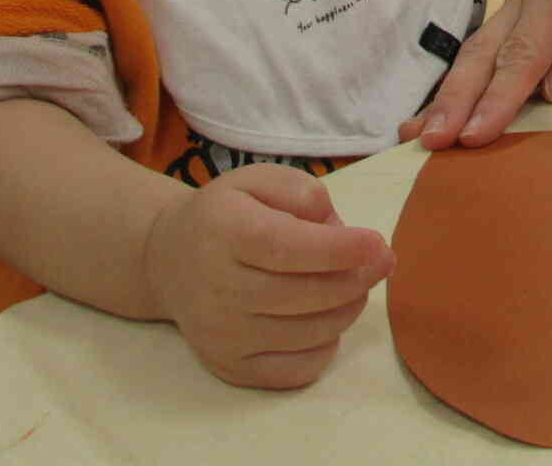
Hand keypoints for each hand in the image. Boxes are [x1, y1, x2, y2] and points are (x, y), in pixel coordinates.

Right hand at [142, 164, 393, 388]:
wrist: (170, 261)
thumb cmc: (227, 215)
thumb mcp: (256, 180)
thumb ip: (299, 191)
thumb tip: (332, 225)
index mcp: (224, 233)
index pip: (286, 248)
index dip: (338, 249)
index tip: (378, 243)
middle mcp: (217, 289)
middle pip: (303, 295)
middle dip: (356, 279)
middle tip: (381, 260)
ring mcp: (222, 335)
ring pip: (308, 333)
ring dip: (347, 308)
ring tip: (352, 282)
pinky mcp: (230, 367)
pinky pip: (297, 370)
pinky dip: (326, 345)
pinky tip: (325, 317)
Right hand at [398, 0, 551, 149]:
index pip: (525, 53)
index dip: (498, 97)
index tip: (473, 135)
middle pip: (487, 52)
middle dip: (456, 99)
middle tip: (430, 141)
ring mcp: (517, 5)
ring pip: (477, 54)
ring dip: (448, 96)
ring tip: (415, 134)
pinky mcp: (515, 23)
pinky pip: (485, 57)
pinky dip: (460, 88)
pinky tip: (432, 115)